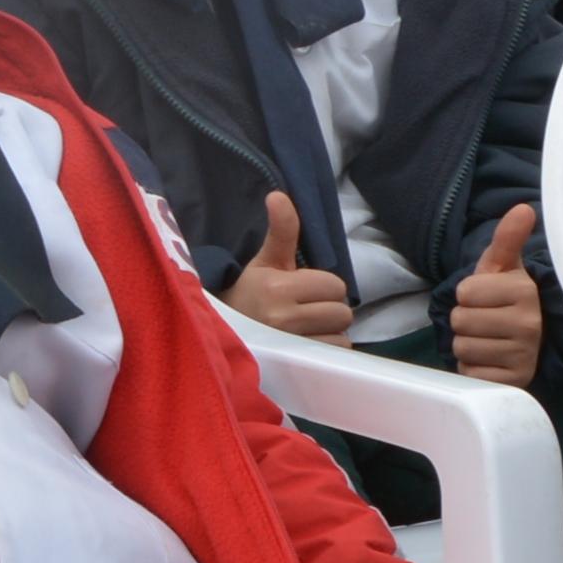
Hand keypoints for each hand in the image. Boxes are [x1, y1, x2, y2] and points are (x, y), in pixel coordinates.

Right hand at [230, 190, 357, 341]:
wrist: (221, 331)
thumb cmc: (249, 293)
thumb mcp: (265, 261)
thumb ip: (282, 231)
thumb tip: (278, 195)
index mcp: (277, 288)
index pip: (334, 286)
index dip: (323, 286)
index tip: (301, 290)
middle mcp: (283, 319)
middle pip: (341, 312)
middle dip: (327, 309)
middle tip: (304, 309)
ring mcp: (289, 347)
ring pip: (340, 336)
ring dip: (328, 332)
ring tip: (305, 328)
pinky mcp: (294, 366)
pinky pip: (333, 355)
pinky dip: (325, 350)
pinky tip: (306, 345)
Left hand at [446, 206, 548, 386]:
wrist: (524, 338)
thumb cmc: (505, 297)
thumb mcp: (503, 267)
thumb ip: (507, 238)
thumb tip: (523, 207)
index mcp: (525, 291)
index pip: (464, 292)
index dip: (467, 294)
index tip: (486, 297)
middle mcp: (529, 324)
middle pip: (460, 321)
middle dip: (464, 320)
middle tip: (485, 320)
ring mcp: (524, 355)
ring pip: (462, 348)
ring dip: (467, 344)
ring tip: (487, 339)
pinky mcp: (515, 382)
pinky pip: (471, 373)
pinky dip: (473, 368)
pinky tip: (490, 359)